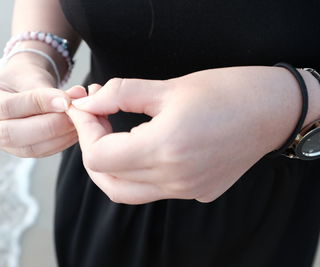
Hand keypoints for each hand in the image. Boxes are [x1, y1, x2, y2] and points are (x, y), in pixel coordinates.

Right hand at [0, 61, 86, 157]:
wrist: (19, 87)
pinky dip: (61, 143)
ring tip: (81, 121)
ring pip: (29, 148)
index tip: (65, 100)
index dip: (37, 105)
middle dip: (50, 126)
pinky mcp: (15, 152)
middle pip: (13, 134)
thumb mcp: (28, 75)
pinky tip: (77, 131)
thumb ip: (47, 91)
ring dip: (59, 137)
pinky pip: (39, 152)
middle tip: (76, 114)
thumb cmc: (23, 77)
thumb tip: (75, 100)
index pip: (6, 107)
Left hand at [67, 67, 307, 203]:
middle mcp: (175, 179)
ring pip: (126, 191)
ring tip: (112, 135)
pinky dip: (137, 172)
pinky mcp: (196, 193)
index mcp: (166, 148)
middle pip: (106, 179)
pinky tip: (143, 146)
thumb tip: (87, 103)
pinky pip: (153, 190)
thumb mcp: (167, 86)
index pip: (98, 157)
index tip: (85, 108)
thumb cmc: (225, 91)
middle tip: (95, 120)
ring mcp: (186, 190)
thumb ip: (118, 95)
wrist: (271, 111)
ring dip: (110, 166)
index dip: (84, 130)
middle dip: (91, 147)